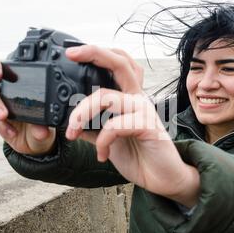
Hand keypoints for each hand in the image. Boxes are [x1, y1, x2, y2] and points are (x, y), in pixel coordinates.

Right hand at [0, 61, 55, 154]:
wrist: (37, 145)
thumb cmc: (42, 127)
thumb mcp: (47, 126)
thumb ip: (43, 126)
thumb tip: (41, 131)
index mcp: (21, 87)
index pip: (4, 71)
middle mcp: (7, 95)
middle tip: (2, 110)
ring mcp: (1, 108)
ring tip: (4, 117)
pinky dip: (2, 126)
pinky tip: (12, 132)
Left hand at [65, 46, 199, 207]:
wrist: (163, 178)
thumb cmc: (140, 157)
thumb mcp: (108, 141)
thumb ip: (92, 128)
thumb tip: (70, 122)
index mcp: (128, 98)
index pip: (117, 66)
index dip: (97, 54)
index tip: (72, 53)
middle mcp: (137, 98)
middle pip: (119, 64)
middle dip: (94, 53)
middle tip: (72, 54)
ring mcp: (144, 110)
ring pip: (106, 96)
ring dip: (82, 113)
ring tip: (73, 131)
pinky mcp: (148, 126)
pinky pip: (115, 125)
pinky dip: (102, 140)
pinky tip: (101, 154)